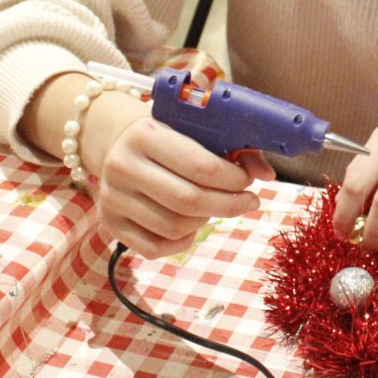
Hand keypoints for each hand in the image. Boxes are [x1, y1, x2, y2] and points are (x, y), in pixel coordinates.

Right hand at [93, 100, 275, 257]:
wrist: (117, 143)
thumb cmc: (167, 136)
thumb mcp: (194, 129)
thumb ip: (234, 148)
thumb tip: (268, 175)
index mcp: (145, 134)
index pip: (200, 166)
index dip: (233, 180)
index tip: (248, 182)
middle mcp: (122, 166)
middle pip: (188, 201)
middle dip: (228, 205)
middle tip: (248, 201)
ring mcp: (112, 198)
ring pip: (173, 227)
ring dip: (205, 221)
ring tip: (216, 207)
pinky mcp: (109, 224)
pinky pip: (154, 248)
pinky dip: (182, 241)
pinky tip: (193, 225)